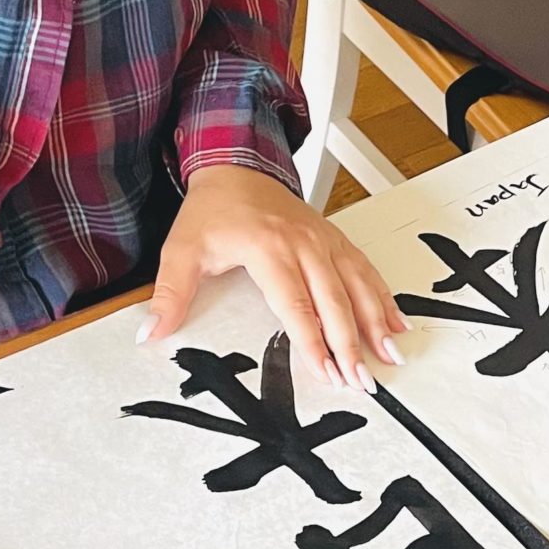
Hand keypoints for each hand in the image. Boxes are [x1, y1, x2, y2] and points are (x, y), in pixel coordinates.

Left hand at [148, 166, 406, 388]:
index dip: (313, 343)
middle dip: (350, 346)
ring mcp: (324, 241)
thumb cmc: (213, 211)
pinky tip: (397, 324)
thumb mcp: (181, 250)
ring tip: (390, 357)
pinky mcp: (335, 240)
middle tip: (361, 381)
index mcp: (269, 249)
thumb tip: (151, 333)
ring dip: (376, 324)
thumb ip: (170, 295)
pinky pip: (365, 271)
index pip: (296, 305)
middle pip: (334, 303)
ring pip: (358, 287)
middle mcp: (304, 244)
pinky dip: (384, 299)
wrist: (237, 166)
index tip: (326, 373)